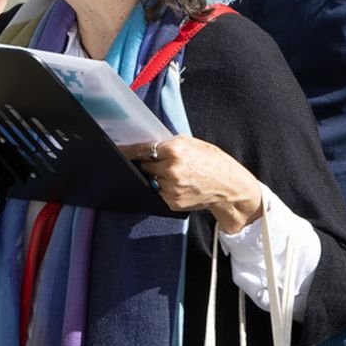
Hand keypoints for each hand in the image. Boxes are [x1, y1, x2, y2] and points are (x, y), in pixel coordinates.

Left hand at [122, 137, 262, 233]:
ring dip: (160, 178)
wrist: (229, 186)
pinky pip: (160, 193)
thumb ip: (170, 144)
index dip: (128, 151)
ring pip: (153, 180)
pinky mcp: (173, 201)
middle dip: (153, 164)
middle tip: (168, 164)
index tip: (116, 150)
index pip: (143, 149)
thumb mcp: (193, 144)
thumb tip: (147, 145)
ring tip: (180, 176)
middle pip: (146, 165)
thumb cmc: (212, 162)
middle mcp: (172, 168)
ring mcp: (172, 187)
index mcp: (176, 150)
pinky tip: (182, 186)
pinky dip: (166, 190)